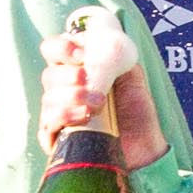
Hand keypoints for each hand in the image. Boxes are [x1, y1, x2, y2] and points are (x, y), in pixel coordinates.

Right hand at [38, 32, 166, 169]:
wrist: (144, 146)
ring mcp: (58, 114)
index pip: (53, 51)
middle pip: (49, 75)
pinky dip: (64, 115)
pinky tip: (84, 116)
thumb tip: (94, 47)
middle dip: (68, 75)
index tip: (81, 54)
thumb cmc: (136, 112)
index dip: (61, 47)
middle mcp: (63, 91)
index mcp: (76, 71)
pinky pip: (48, 123)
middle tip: (88, 79)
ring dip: (72, 96)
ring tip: (97, 103)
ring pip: (48, 98)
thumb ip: (112, 57)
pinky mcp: (57, 138)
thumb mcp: (130, 75)